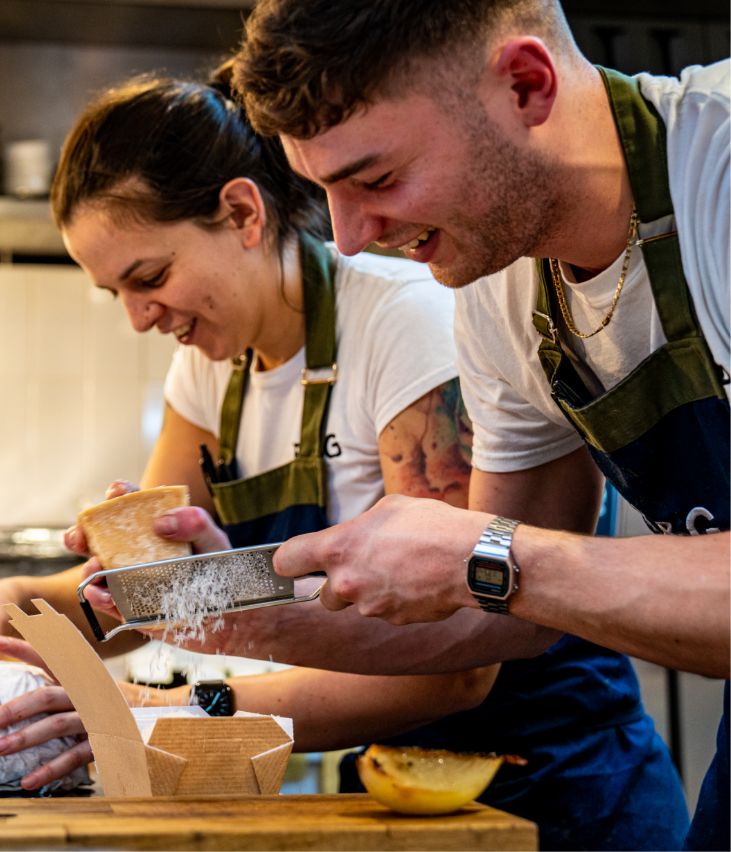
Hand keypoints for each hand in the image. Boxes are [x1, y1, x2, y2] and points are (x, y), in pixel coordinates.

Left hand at [0, 636, 90, 789]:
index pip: (49, 657)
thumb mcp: (79, 687)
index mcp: (78, 675)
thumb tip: (9, 687)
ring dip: (27, 737)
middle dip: (16, 708)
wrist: (140, 728)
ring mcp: (94, 718)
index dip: (23, 648)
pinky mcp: (101, 743)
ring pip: (57, 725)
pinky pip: (73, 756)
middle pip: (48, 696)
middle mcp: (86, 693)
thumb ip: (49, 682)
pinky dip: (50, 769)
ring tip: (0, 749)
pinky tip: (28, 781)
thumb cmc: (96, 707)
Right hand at [65, 481, 230, 618]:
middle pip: (102, 538)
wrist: (234, 616)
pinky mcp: (132, 609)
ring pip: (99, 571)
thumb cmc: (223, 572)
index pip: (132, 506)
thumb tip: (162, 521)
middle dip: (85, 533)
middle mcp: (139, 552)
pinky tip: (101, 593)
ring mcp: (131, 581)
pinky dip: (101, 598)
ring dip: (90, 568)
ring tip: (95, 569)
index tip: (114, 493)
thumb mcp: (214, 542)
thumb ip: (197, 524)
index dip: (119, 497)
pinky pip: (110, 603)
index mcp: (157, 529)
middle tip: (81, 535)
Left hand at [273, 495, 489, 623]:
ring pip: (359, 604)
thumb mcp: (389, 508)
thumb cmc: (430, 525)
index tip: (295, 562)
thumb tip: (359, 534)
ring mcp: (370, 606)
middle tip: (368, 565)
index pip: (288, 561)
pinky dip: (396, 600)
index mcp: (339, 548)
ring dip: (371, 591)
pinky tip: (417, 582)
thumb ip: (362, 526)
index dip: (289, 562)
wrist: (468, 558)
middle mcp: (347, 582)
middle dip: (342, 584)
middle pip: (325, 594)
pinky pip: (386, 611)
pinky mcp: (393, 620)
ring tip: (401, 570)